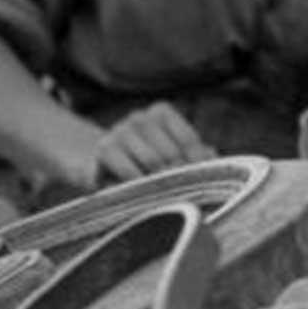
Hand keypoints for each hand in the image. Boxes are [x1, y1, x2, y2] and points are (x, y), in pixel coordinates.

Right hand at [92, 102, 215, 185]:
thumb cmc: (142, 160)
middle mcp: (140, 117)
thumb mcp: (168, 152)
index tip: (205, 183)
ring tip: (168, 197)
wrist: (96, 164)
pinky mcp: (103, 149)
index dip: (198, 164)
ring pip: (152, 161)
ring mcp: (120, 130)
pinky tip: (144, 194)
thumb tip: (212, 153)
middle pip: (171, 152)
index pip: (188, 140)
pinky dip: (139, 185)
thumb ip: (193, 152)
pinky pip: (129, 170)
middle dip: (179, 176)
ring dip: (160, 182)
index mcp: (161, 111)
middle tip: (186, 196)